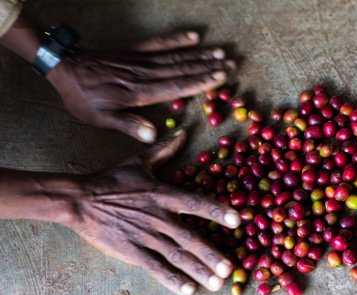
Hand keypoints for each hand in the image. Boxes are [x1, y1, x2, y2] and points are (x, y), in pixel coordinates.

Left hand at [47, 31, 234, 142]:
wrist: (65, 69)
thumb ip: (128, 125)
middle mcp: (145, 73)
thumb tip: (152, 135)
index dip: (200, 82)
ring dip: (199, 55)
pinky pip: (159, 43)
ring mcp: (140, 60)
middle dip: (208, 67)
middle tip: (230, 64)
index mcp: (140, 92)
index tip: (220, 78)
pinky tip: (192, 36)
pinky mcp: (134, 51)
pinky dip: (177, 39)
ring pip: (175, 56)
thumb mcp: (101, 118)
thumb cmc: (84, 98)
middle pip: (182, 69)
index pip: (177, 86)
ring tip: (220, 52)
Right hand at [62, 129, 239, 294]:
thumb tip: (183, 131)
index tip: (238, 221)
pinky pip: (155, 267)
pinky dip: (171, 279)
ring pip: (176, 255)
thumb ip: (164, 150)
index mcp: (163, 194)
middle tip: (231, 269)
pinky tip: (188, 290)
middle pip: (189, 236)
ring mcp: (145, 235)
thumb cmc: (111, 180)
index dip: (217, 211)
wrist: (80, 199)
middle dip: (211, 253)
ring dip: (198, 270)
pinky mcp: (131, 250)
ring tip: (216, 284)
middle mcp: (158, 216)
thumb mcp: (139, 162)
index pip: (196, 203)